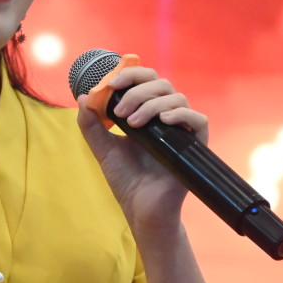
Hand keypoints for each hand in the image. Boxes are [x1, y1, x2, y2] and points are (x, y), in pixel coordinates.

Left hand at [76, 67, 209, 235]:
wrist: (140, 207)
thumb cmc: (125, 178)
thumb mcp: (102, 148)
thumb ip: (90, 124)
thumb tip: (83, 97)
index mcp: (146, 113)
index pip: (145, 80)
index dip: (130, 74)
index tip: (112, 83)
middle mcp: (165, 117)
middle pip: (162, 84)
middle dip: (137, 91)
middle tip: (120, 113)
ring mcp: (181, 130)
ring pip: (177, 97)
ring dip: (151, 104)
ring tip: (133, 124)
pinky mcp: (195, 145)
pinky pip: (199, 119)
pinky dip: (181, 114)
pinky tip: (163, 120)